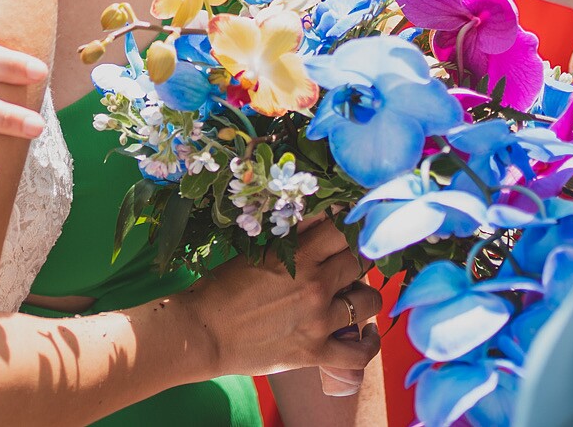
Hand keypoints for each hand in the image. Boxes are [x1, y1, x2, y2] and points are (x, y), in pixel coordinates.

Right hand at [179, 221, 381, 380]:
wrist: (203, 333)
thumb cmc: (221, 288)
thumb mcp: (256, 254)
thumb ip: (292, 239)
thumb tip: (320, 218)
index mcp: (299, 256)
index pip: (343, 230)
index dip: (348, 227)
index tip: (346, 230)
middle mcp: (316, 286)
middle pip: (360, 261)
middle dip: (354, 260)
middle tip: (344, 264)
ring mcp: (319, 322)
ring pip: (369, 301)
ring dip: (363, 296)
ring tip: (352, 296)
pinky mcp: (316, 353)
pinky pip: (361, 352)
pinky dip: (369, 342)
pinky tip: (366, 332)